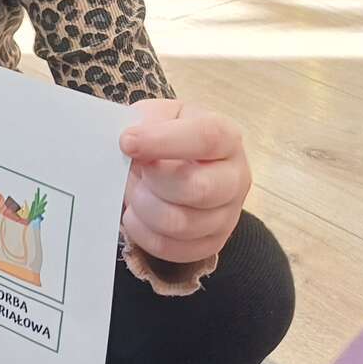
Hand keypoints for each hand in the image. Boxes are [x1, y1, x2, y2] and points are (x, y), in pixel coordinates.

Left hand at [117, 100, 251, 263]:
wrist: (173, 164)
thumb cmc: (165, 135)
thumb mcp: (156, 115)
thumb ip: (145, 123)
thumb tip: (131, 143)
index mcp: (227, 137)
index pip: (206, 138)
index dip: (163, 141)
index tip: (127, 142)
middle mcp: (236, 178)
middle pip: (197, 189)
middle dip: (152, 180)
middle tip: (134, 170)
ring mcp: (227, 215)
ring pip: (180, 223)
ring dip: (143, 206)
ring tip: (135, 190)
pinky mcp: (211, 243)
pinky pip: (170, 248)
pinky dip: (142, 232)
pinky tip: (137, 212)